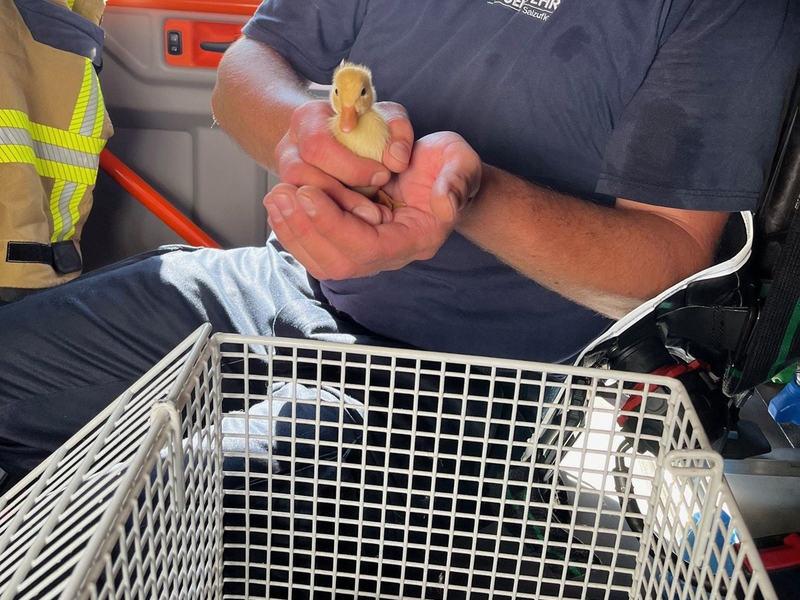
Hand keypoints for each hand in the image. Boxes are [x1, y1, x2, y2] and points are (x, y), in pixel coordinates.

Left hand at [263, 131, 481, 279]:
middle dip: (307, 230)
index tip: (308, 192)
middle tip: (282, 194)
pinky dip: (293, 230)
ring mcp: (369, 253)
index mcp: (416, 238)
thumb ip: (456, 182)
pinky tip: (278, 205)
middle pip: (339, 262)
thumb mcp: (461, 163)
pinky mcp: (351, 243)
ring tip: (274, 198)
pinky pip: (316, 250)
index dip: (333, 223)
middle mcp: (391, 254)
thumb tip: (443, 205)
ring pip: (323, 261)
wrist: (440, 174)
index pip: (367, 248)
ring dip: (294, 232)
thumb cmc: (449, 167)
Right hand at [275, 99, 413, 224]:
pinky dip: (328, 227)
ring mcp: (286, 177)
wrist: (340, 139)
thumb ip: (397, 132)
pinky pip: (301, 219)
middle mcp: (289, 149)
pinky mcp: (292, 201)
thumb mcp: (386, 118)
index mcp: (308, 119)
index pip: (318, 145)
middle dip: (342, 198)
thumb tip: (396, 159)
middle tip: (376, 212)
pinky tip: (354, 229)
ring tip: (367, 219)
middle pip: (301, 177)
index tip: (383, 176)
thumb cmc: (364, 127)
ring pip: (299, 202)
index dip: (351, 166)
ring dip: (335, 216)